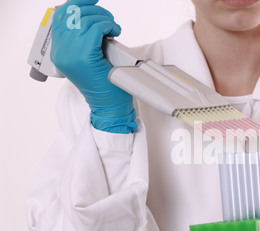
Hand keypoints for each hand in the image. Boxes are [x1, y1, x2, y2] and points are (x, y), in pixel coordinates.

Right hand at [51, 0, 136, 133]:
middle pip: (73, 14)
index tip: (92, 3)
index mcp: (59, 51)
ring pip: (86, 20)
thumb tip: (93, 17)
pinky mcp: (84, 56)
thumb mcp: (88, 58)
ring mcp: (71, 53)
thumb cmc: (103, 84)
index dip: (77, 4)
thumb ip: (84, 39)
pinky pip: (96, 29)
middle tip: (108, 19)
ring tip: (113, 27)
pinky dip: (108, 25)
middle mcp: (61, 51)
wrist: (107, 105)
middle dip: (95, 11)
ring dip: (104, 18)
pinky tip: (114, 31)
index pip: (61, 16)